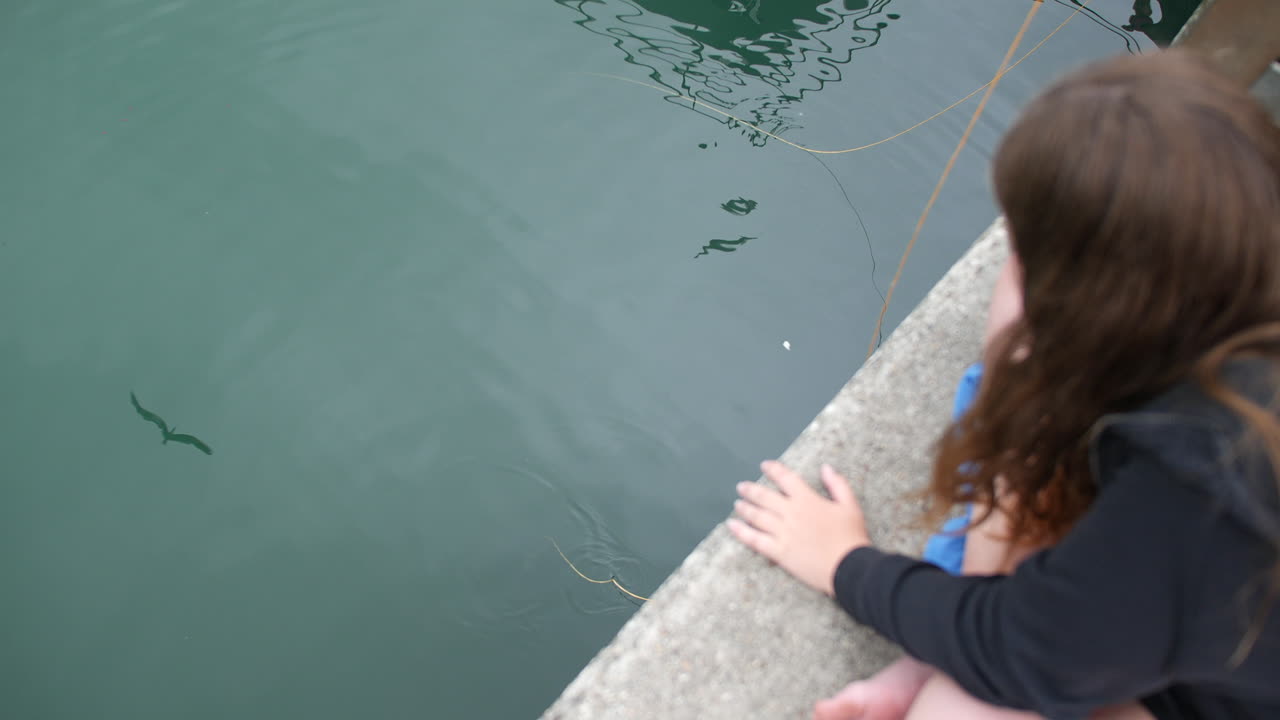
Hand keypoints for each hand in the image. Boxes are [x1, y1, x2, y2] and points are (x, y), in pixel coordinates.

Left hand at [728, 461, 870, 596]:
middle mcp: (791, 513)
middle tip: (741, 487)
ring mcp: (783, 533)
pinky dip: (742, 532)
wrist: (849, 567)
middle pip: (765, 497)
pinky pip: (755, 540)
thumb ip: (837, 484)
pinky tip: (732, 526)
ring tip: (737, 504)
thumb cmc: (851, 536)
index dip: (774, 470)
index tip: (764, 465)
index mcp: (807, 500)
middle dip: (751, 490)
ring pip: (757, 517)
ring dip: (745, 509)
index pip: (786, 479)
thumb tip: (826, 467)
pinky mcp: (779, 552)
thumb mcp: (850, 506)